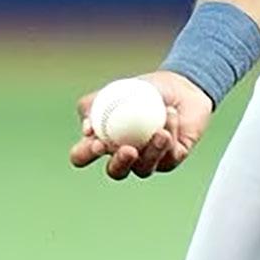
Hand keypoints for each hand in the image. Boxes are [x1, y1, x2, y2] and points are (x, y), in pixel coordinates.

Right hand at [70, 71, 215, 180]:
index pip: (83, 155)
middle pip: (115, 171)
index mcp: (101, 142)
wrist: (176, 88)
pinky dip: (171, 133)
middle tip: (128, 150)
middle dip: (120, 163)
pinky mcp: (171, 160)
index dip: (86, 154)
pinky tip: (172, 115)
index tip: (98, 142)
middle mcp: (123, 157)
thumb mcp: (112, 92)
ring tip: (161, 131)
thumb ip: (92, 105)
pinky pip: (170, 155)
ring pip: (144, 168)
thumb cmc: (140, 91)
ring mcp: (147, 161)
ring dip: (153, 149)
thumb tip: (87, 129)